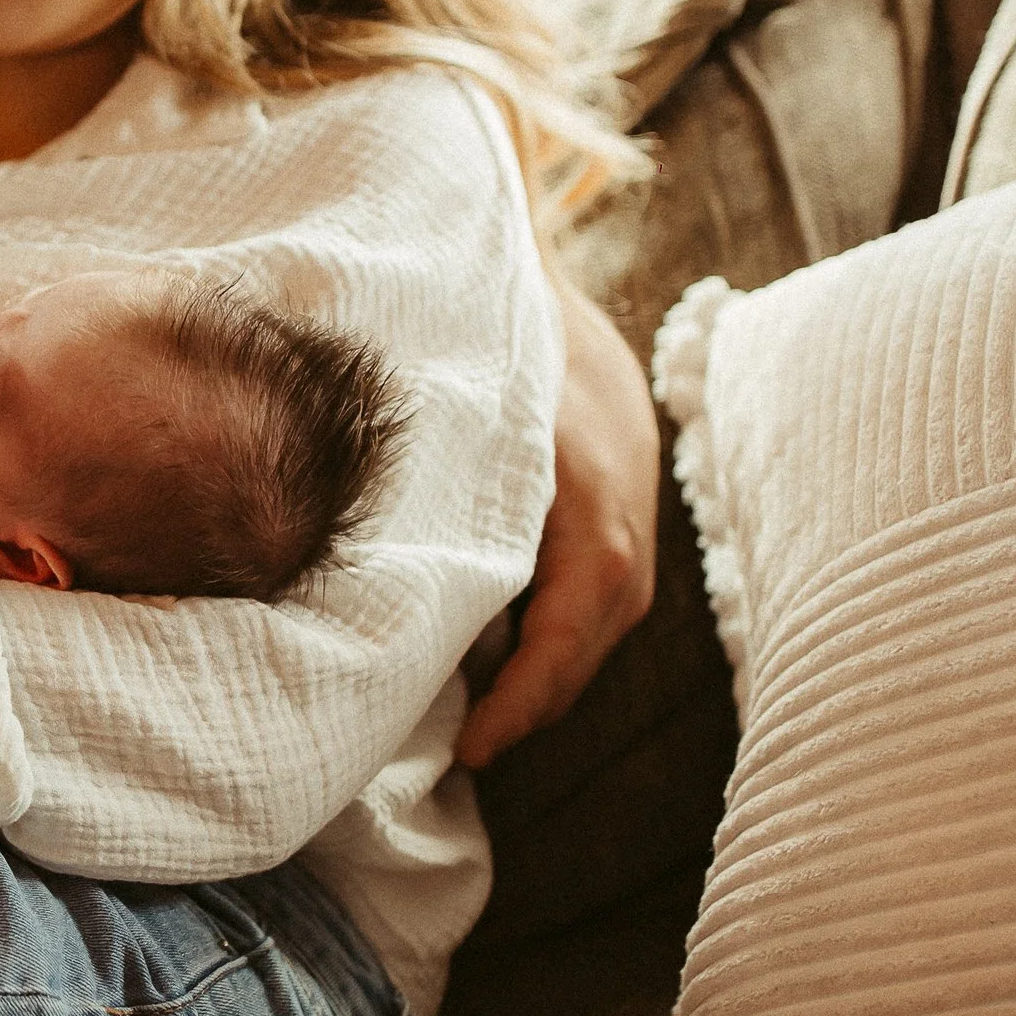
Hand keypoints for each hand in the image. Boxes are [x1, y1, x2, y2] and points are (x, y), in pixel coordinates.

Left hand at [457, 279, 658, 769]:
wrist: (527, 264)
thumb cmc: (474, 343)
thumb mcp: (452, 428)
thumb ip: (431, 515)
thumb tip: (377, 607)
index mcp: (588, 501)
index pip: (570, 632)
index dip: (523, 700)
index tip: (473, 750)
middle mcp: (627, 510)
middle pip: (592, 640)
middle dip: (534, 702)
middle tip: (467, 747)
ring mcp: (637, 501)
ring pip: (605, 617)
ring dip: (551, 666)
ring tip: (484, 709)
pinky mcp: (630, 491)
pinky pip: (605, 582)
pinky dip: (562, 621)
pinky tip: (509, 639)